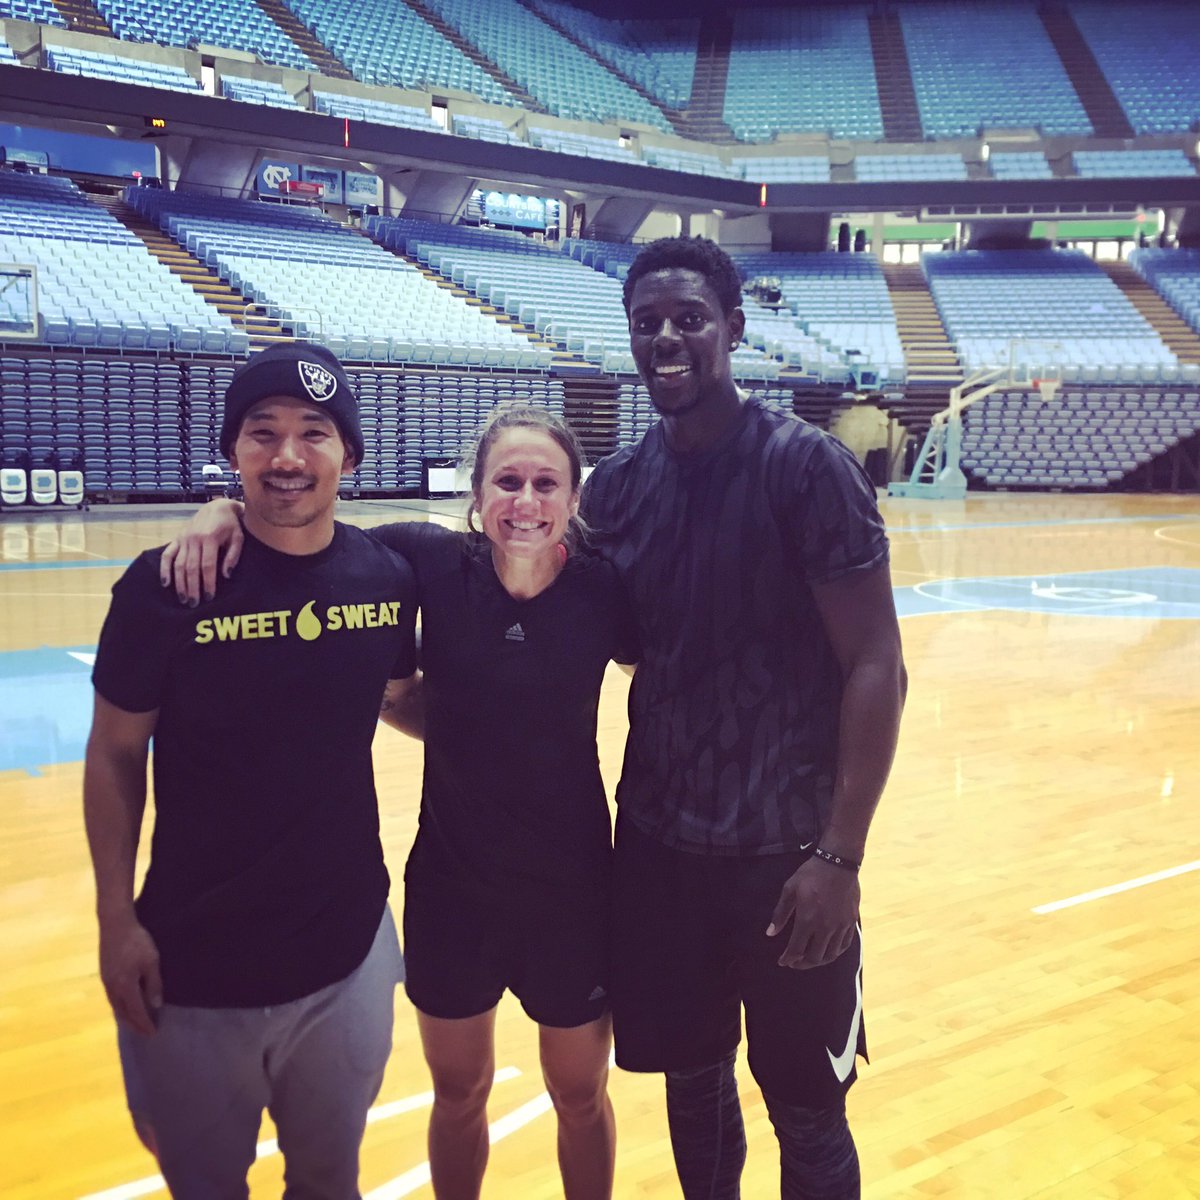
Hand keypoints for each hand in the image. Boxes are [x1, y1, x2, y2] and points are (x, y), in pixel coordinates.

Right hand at [99, 914, 162, 1035]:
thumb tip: (156, 1006)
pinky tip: (125, 1005)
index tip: (153, 1033)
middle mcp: (112, 988)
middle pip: (123, 1013)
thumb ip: (154, 984)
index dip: (145, 1023)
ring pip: (115, 1006)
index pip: (136, 1011)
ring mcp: (106, 982)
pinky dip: (120, 1006)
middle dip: (134, 1024)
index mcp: (125, 986)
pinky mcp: (104, 974)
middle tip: (144, 1032)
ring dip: (126, 1017)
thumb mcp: (151, 961)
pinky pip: (112, 998)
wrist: (115, 924)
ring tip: (135, 1023)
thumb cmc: (137, 941)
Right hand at [159, 500, 244, 604]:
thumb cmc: (231, 525)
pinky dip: (164, 569)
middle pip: (191, 567)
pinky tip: (165, 583)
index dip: (208, 582)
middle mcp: (193, 539)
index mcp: (210, 538)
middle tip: (194, 604)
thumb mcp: (238, 538)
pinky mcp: (176, 538)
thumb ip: (233, 556)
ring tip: (183, 599)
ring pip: (178, 564)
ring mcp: (183, 539)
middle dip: (192, 587)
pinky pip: (167, 555)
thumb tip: (226, 575)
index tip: (210, 597)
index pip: (208, 565)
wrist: (217, 507)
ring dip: (179, 583)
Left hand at [766, 859, 859, 969]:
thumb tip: (770, 933)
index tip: (782, 962)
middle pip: (814, 957)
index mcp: (807, 920)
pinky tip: (829, 951)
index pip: (796, 949)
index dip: (788, 959)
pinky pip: (844, 945)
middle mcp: (825, 928)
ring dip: (819, 962)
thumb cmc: (811, 874)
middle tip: (794, 962)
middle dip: (802, 964)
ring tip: (810, 959)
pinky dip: (835, 953)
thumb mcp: (790, 889)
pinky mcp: (851, 922)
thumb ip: (780, 913)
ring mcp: (840, 927)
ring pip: (831, 955)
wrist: (838, 863)